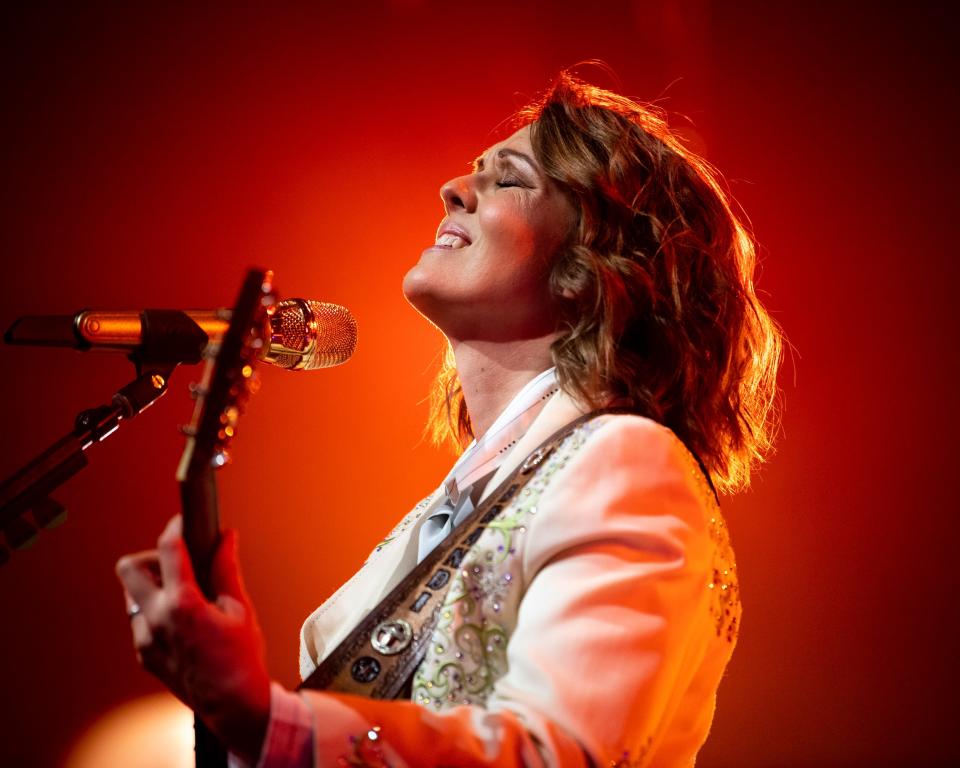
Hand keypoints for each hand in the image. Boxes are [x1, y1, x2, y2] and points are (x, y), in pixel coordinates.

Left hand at [115, 515, 270, 762]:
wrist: (232, 704)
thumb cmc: (242, 657)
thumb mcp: (240, 608)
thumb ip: (226, 569)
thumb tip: (227, 536)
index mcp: (183, 604)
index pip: (168, 549)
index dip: (175, 528)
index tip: (182, 522)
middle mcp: (156, 619)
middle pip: (129, 568)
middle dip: (151, 557)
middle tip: (177, 564)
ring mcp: (144, 639)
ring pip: (132, 595)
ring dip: (152, 586)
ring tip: (183, 594)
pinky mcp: (143, 654)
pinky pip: (139, 621)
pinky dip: (156, 612)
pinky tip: (182, 622)